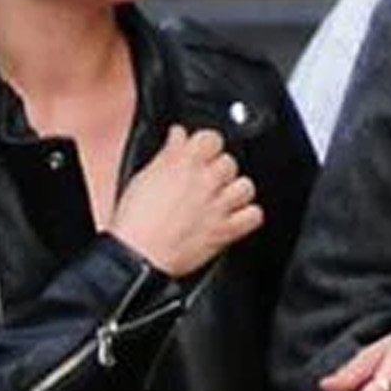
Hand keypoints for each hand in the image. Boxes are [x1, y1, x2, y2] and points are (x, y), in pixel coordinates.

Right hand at [108, 125, 261, 277]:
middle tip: (205, 183)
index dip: (207, 145)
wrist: (138, 255)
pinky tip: (236, 217)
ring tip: (222, 199)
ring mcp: (218, 206)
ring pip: (246, 186)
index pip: (212, 137)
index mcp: (184, 162)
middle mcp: (205, 180)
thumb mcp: (145, 175)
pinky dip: (248, 216)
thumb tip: (178, 135)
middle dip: (218, 171)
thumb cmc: (135, 220)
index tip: (201, 153)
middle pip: (230, 162)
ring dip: (236, 191)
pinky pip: (254, 216)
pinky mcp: (226, 230)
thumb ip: (168, 152)